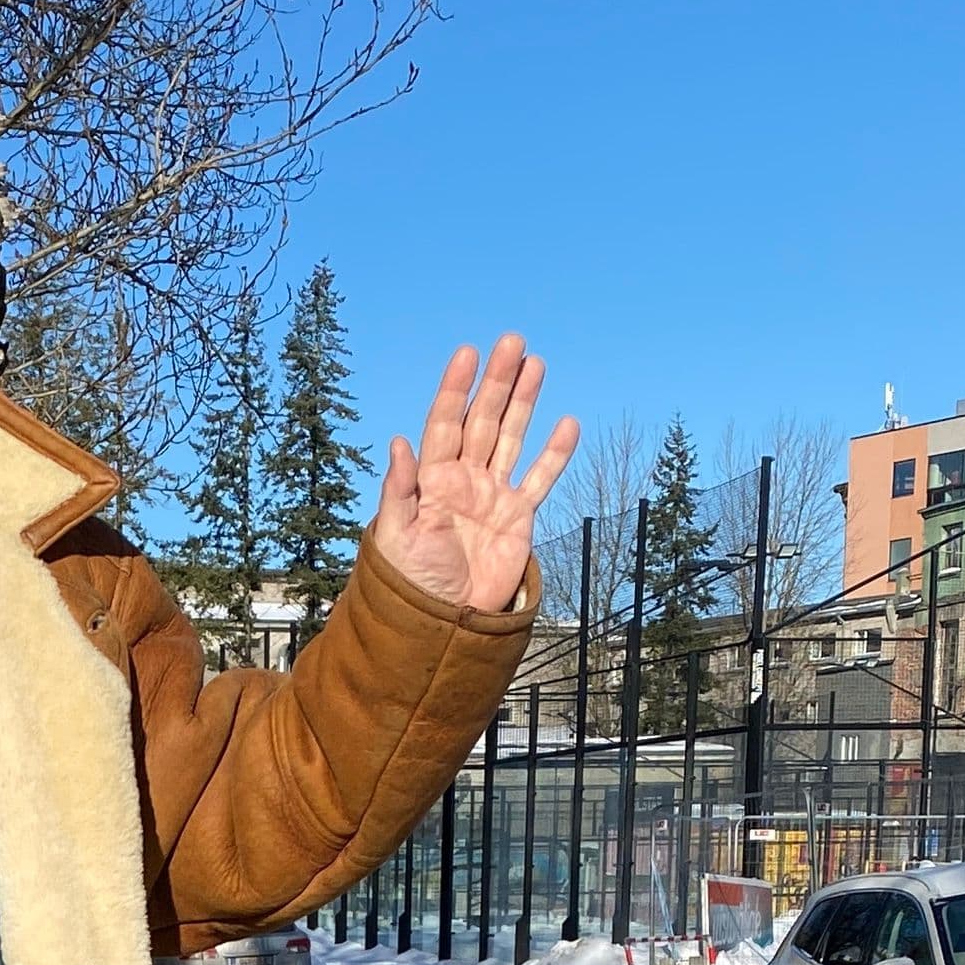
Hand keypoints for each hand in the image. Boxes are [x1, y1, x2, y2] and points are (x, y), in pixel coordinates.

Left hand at [371, 335, 576, 613]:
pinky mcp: (517, 519)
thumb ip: (400, 490)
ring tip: (534, 363)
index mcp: (432, 479)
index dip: (456, 388)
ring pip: (511, 438)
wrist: (442, 623)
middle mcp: (463, 479)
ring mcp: (492, 495)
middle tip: (512, 341)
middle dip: (497, 381)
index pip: (445, 422)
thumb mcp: (398, 535)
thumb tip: (399, 442)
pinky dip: (554, 454)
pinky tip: (566, 424)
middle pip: (483, 420)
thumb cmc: (410, 582)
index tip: (468, 353)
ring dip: (523, 402)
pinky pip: (539, 480)